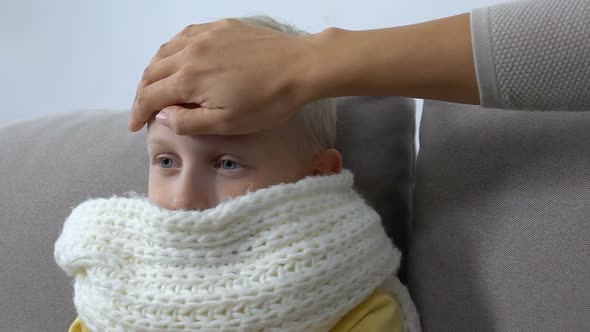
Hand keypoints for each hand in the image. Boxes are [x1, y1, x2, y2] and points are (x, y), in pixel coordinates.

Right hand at [128, 19, 317, 134]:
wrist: (300, 66)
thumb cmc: (268, 101)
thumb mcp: (228, 123)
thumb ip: (189, 122)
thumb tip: (161, 116)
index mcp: (189, 79)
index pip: (150, 96)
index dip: (138, 113)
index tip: (134, 126)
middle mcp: (190, 52)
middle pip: (152, 72)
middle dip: (142, 93)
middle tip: (144, 110)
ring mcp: (205, 36)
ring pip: (165, 51)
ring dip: (155, 71)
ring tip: (157, 86)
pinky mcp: (221, 27)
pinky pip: (185, 35)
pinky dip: (173, 50)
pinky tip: (178, 58)